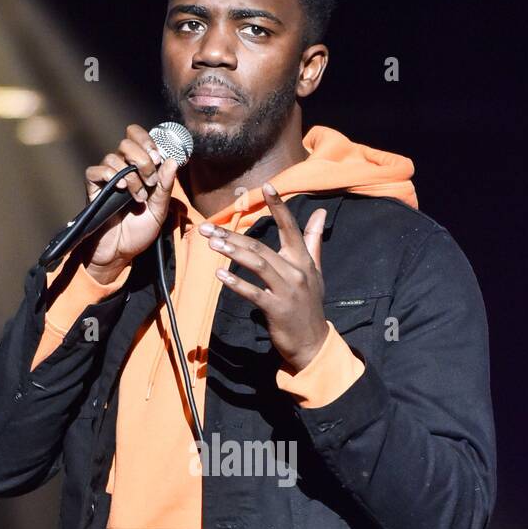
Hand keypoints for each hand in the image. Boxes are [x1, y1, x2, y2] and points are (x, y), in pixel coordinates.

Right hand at [81, 124, 178, 281]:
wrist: (120, 252)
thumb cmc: (139, 232)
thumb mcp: (159, 210)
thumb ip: (165, 187)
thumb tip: (172, 161)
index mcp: (139, 169)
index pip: (138, 138)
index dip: (147, 140)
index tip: (158, 156)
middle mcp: (122, 169)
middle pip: (126, 143)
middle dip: (142, 159)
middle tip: (150, 180)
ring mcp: (107, 178)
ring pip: (113, 157)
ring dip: (130, 176)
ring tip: (138, 197)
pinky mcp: (93, 189)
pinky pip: (95, 170)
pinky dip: (108, 175)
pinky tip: (120, 189)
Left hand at [199, 183, 328, 371]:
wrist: (313, 342)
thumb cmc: (309, 305)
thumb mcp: (314, 271)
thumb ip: (313, 240)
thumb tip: (321, 212)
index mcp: (303, 259)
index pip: (290, 227)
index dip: (278, 206)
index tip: (266, 186)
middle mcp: (296, 271)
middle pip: (261, 246)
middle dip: (232, 235)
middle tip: (207, 228)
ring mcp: (287, 290)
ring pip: (257, 264)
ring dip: (233, 252)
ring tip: (211, 244)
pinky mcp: (277, 309)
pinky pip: (254, 293)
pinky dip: (236, 283)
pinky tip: (220, 274)